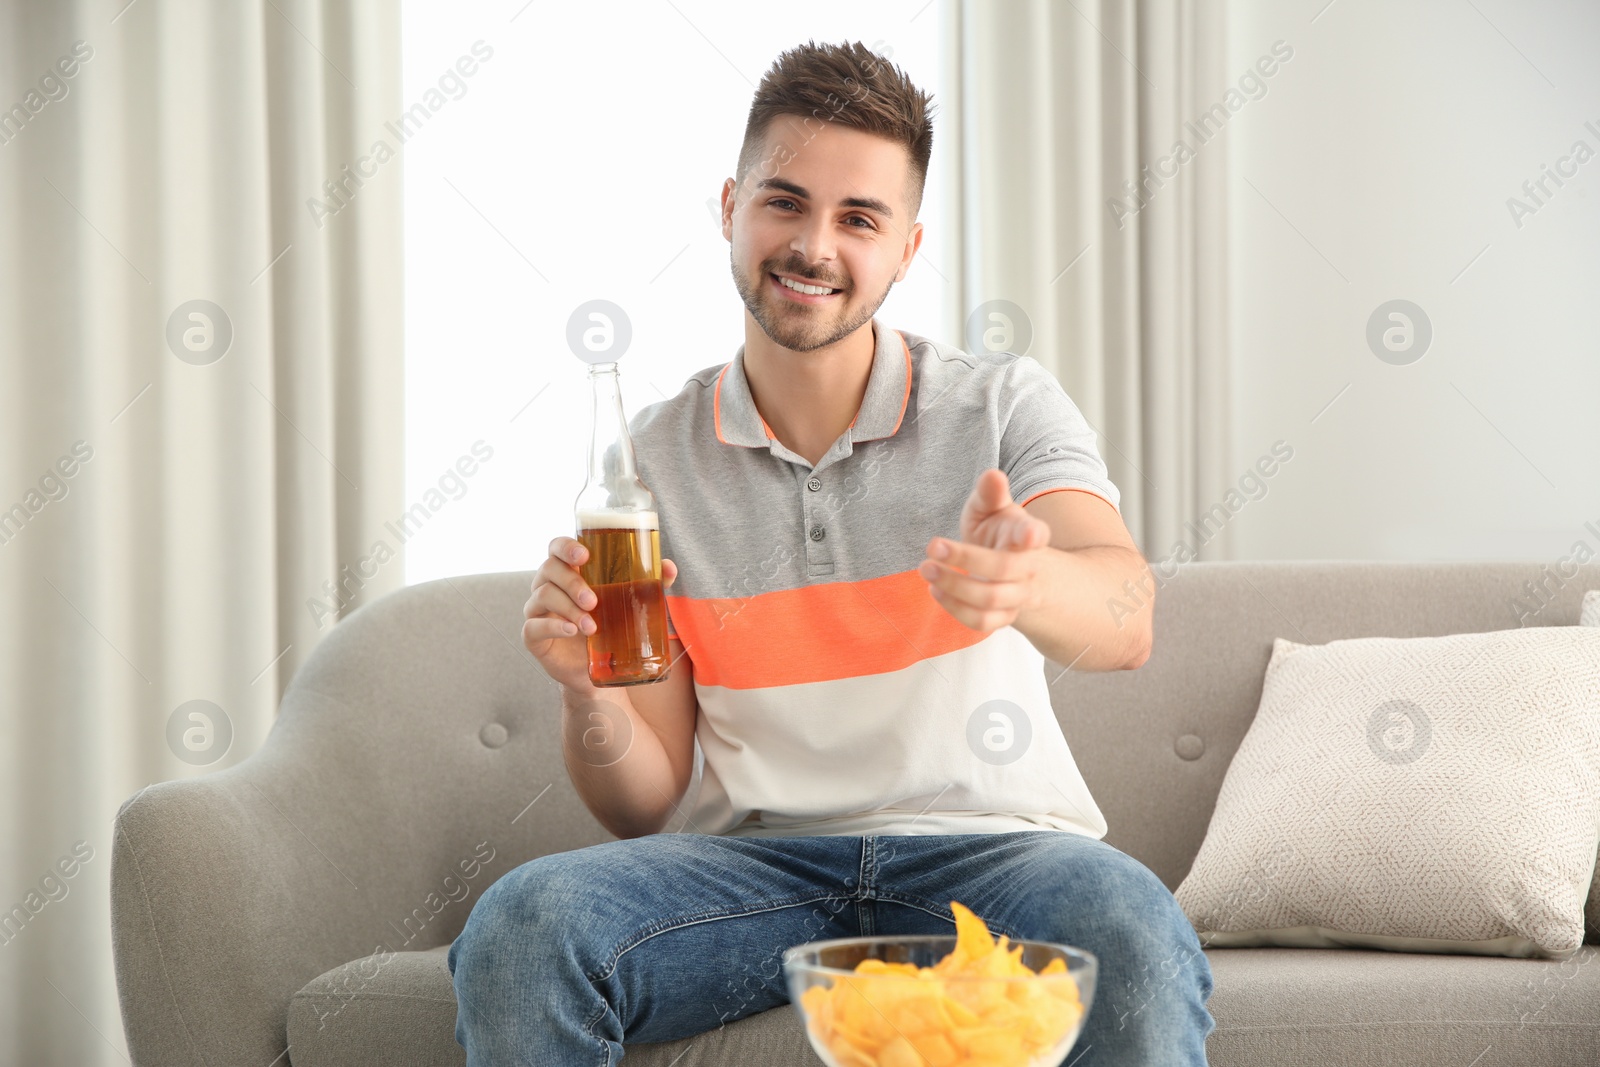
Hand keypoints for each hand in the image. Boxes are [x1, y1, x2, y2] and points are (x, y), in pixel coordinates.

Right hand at [523, 535, 677, 690]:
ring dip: (569, 608)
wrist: (600, 669)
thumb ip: (649, 583)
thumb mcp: (631, 603)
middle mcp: (547, 585)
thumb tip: (668, 566)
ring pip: (544, 595)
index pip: (557, 547)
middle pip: (549, 569)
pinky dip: (554, 626)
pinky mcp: (532, 635)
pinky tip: (572, 631)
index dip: (566, 547)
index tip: (585, 556)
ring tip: (591, 626)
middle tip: (593, 600)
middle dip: (572, 582)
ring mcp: (537, 609)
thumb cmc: (611, 625)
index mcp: (568, 570)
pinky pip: (534, 626)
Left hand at [918, 469, 1050, 633]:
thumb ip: (990, 494)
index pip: (1036, 534)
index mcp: (1029, 535)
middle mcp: (1028, 569)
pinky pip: (983, 623)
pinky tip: (936, 590)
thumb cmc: (997, 531)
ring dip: (954, 587)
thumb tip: (992, 475)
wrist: (1008, 566)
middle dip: (966, 559)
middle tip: (932, 546)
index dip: (1033, 534)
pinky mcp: (1004, 616)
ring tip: (926, 569)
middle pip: (1003, 569)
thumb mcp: (992, 508)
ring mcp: (1017, 596)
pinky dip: (956, 609)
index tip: (1028, 533)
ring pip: (990, 599)